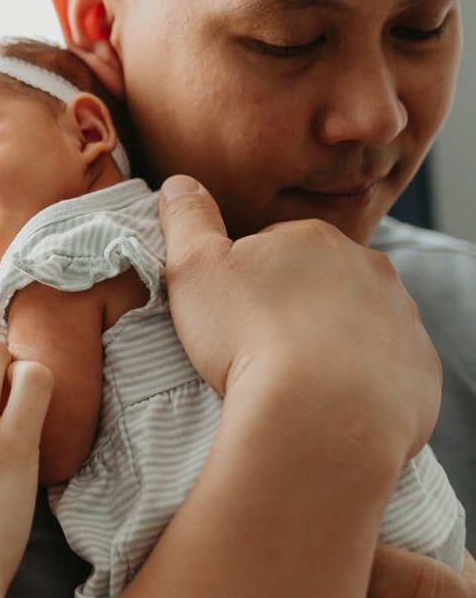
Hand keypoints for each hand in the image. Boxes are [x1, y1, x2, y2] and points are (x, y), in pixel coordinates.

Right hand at [157, 175, 441, 464]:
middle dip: (293, 304)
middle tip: (258, 344)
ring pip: (357, 322)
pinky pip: (387, 368)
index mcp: (315, 239)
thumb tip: (179, 182)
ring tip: (291, 378)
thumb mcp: (194, 268)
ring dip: (329, 341)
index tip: (232, 311)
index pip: (277, 244)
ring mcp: (401, 320)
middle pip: (321, 281)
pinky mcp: (418, 370)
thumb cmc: (249, 334)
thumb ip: (187, 218)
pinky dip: (360, 381)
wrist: (319, 415)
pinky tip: (327, 401)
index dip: (249, 277)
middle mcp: (369, 269)